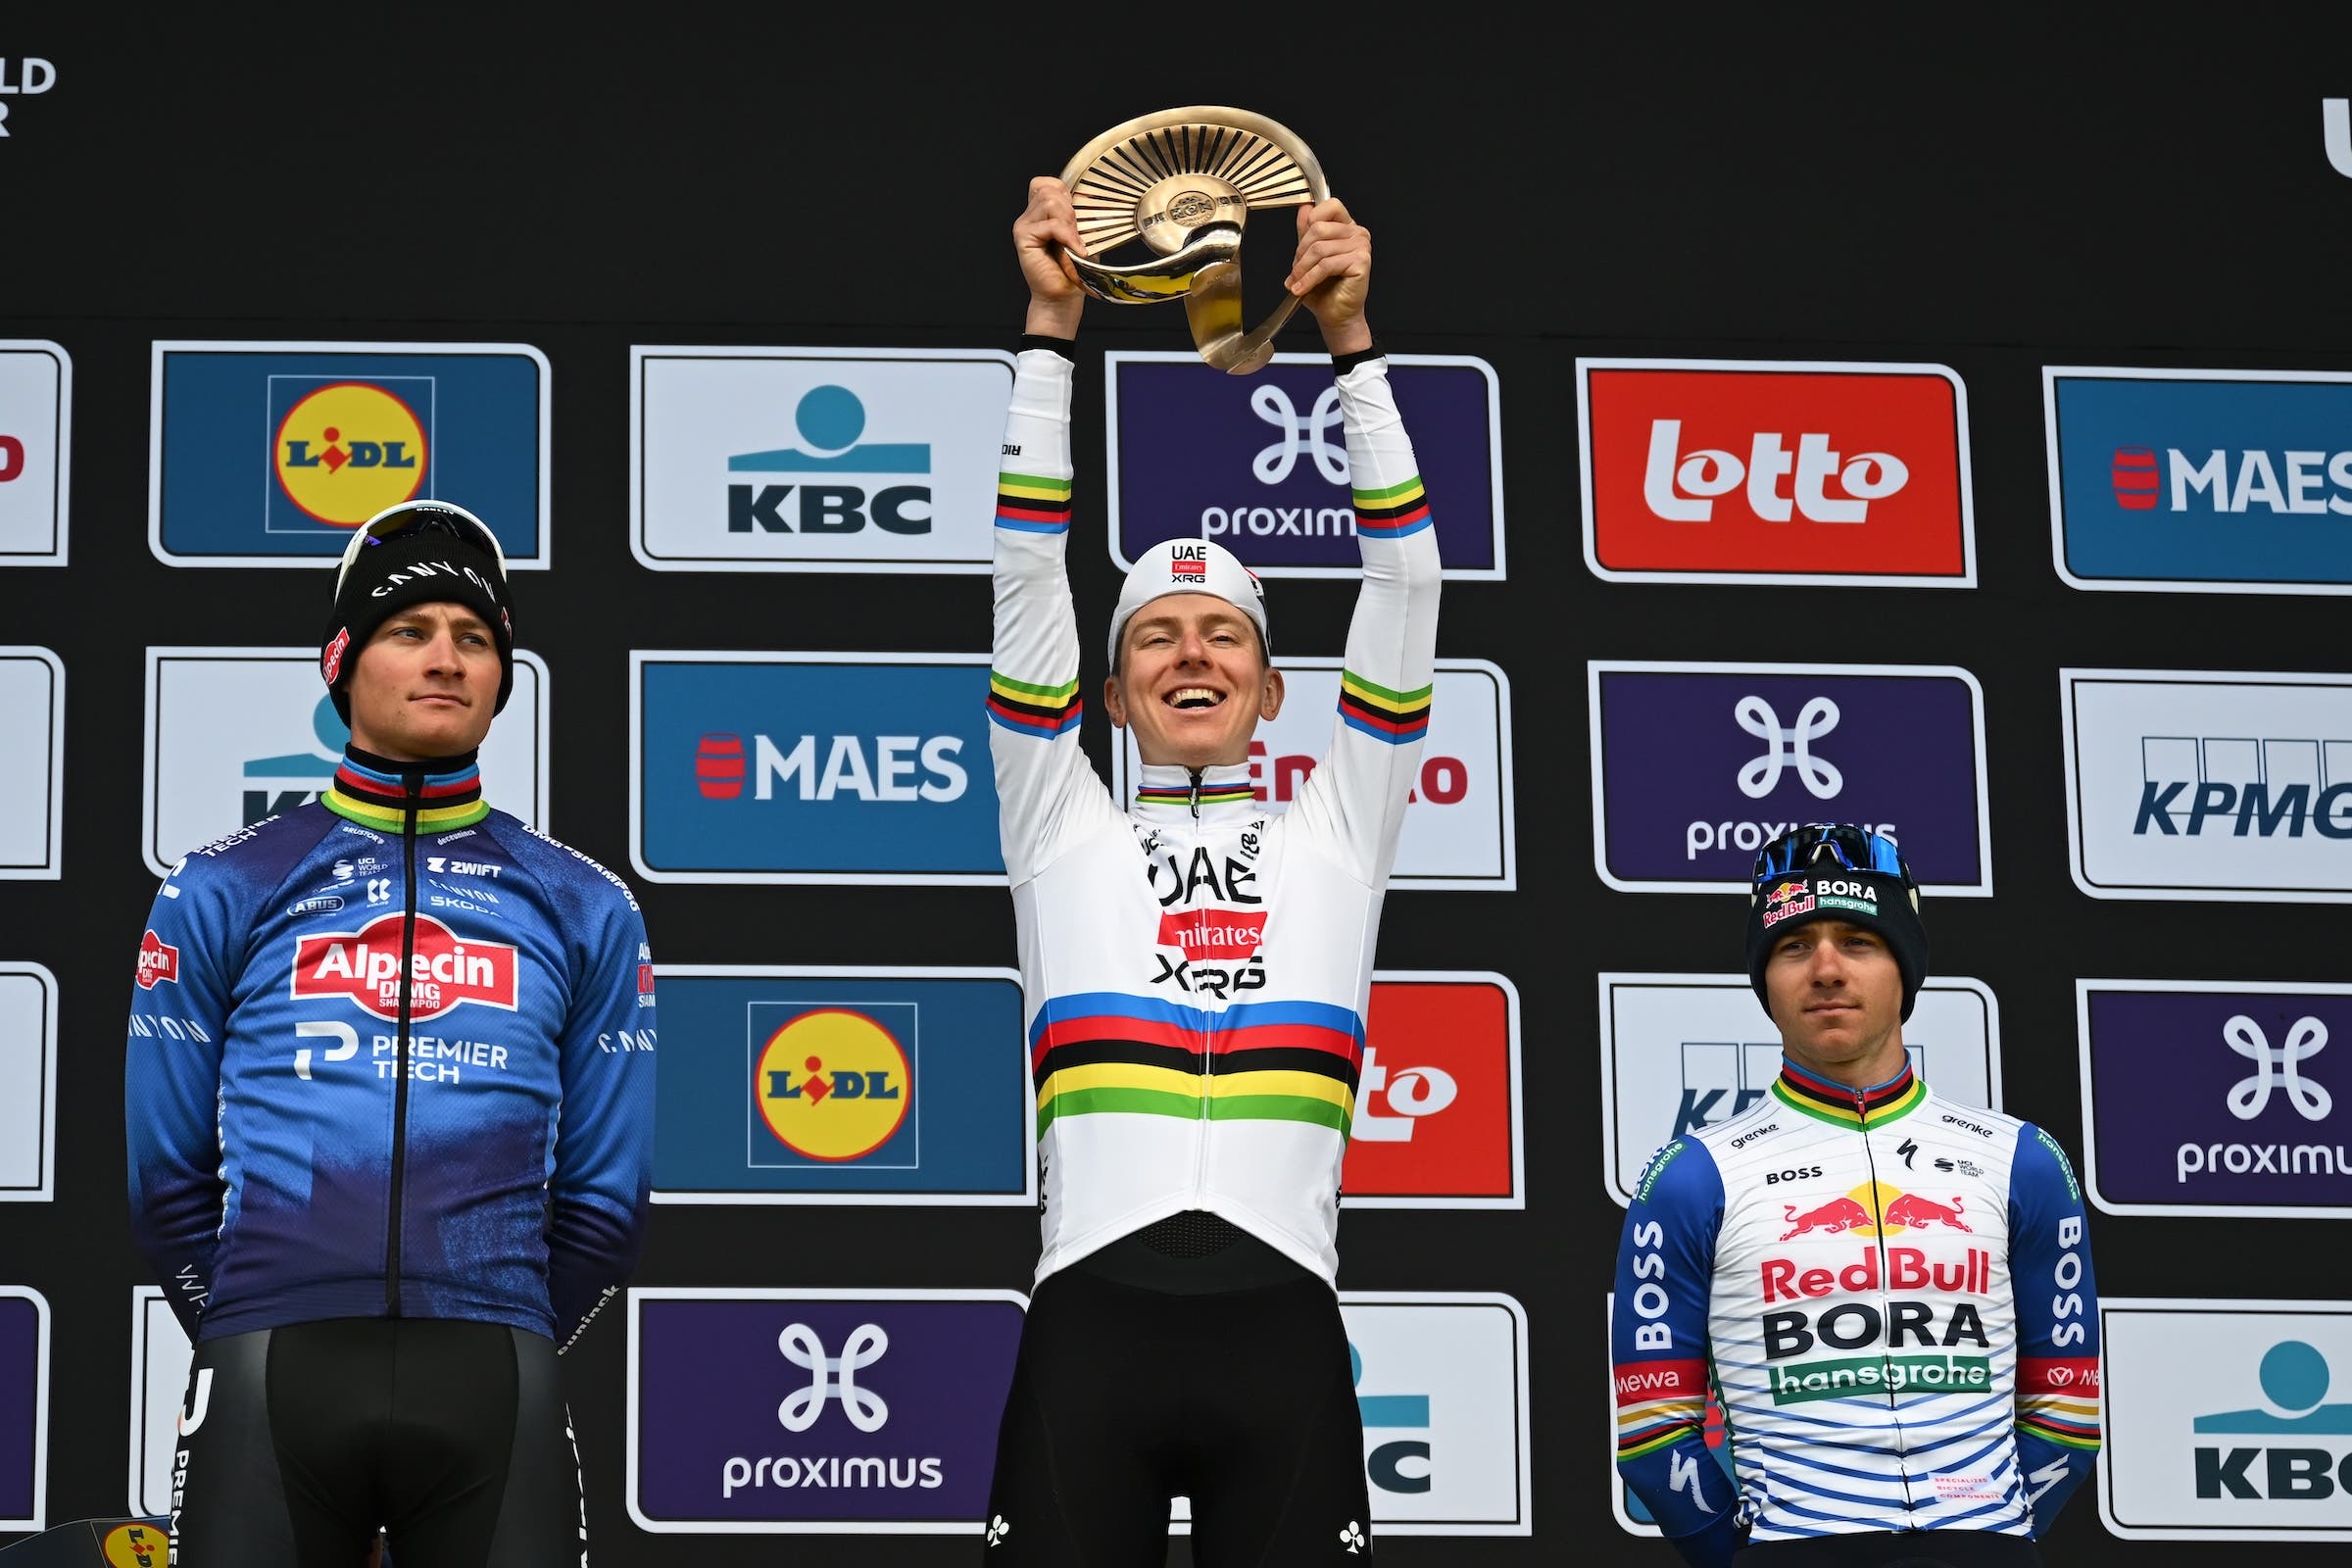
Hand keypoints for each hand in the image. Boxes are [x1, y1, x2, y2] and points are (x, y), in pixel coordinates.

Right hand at [1014, 176, 1086, 338]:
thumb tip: (1087, 194)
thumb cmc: (1073, 270)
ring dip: (1069, 222)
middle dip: (1070, 209)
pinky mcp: (1023, 237)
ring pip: (1049, 201)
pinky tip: (1076, 250)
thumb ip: (1080, 213)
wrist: (1063, 298)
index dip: (1065, 193)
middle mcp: (1029, 217)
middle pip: (1049, 189)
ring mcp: (1024, 225)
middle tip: (1076, 235)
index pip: (1048, 183)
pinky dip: (1068, 236)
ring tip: (1073, 243)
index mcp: (1040, 214)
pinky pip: (1051, 224)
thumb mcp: (1082, 234)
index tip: (1075, 218)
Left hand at [1284, 198, 1371, 355]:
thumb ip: (1307, 231)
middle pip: (1319, 228)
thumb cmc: (1324, 290)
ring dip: (1302, 268)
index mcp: (1347, 227)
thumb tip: (1304, 208)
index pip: (1330, 206)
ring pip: (1320, 248)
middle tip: (1295, 271)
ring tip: (1297, 282)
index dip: (1311, 221)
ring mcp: (1362, 246)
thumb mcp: (1309, 256)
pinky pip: (1327, 264)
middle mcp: (1358, 233)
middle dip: (1300, 252)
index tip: (1300, 242)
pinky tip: (1302, 288)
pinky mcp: (1361, 261)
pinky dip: (1310, 278)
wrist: (1335, 316)